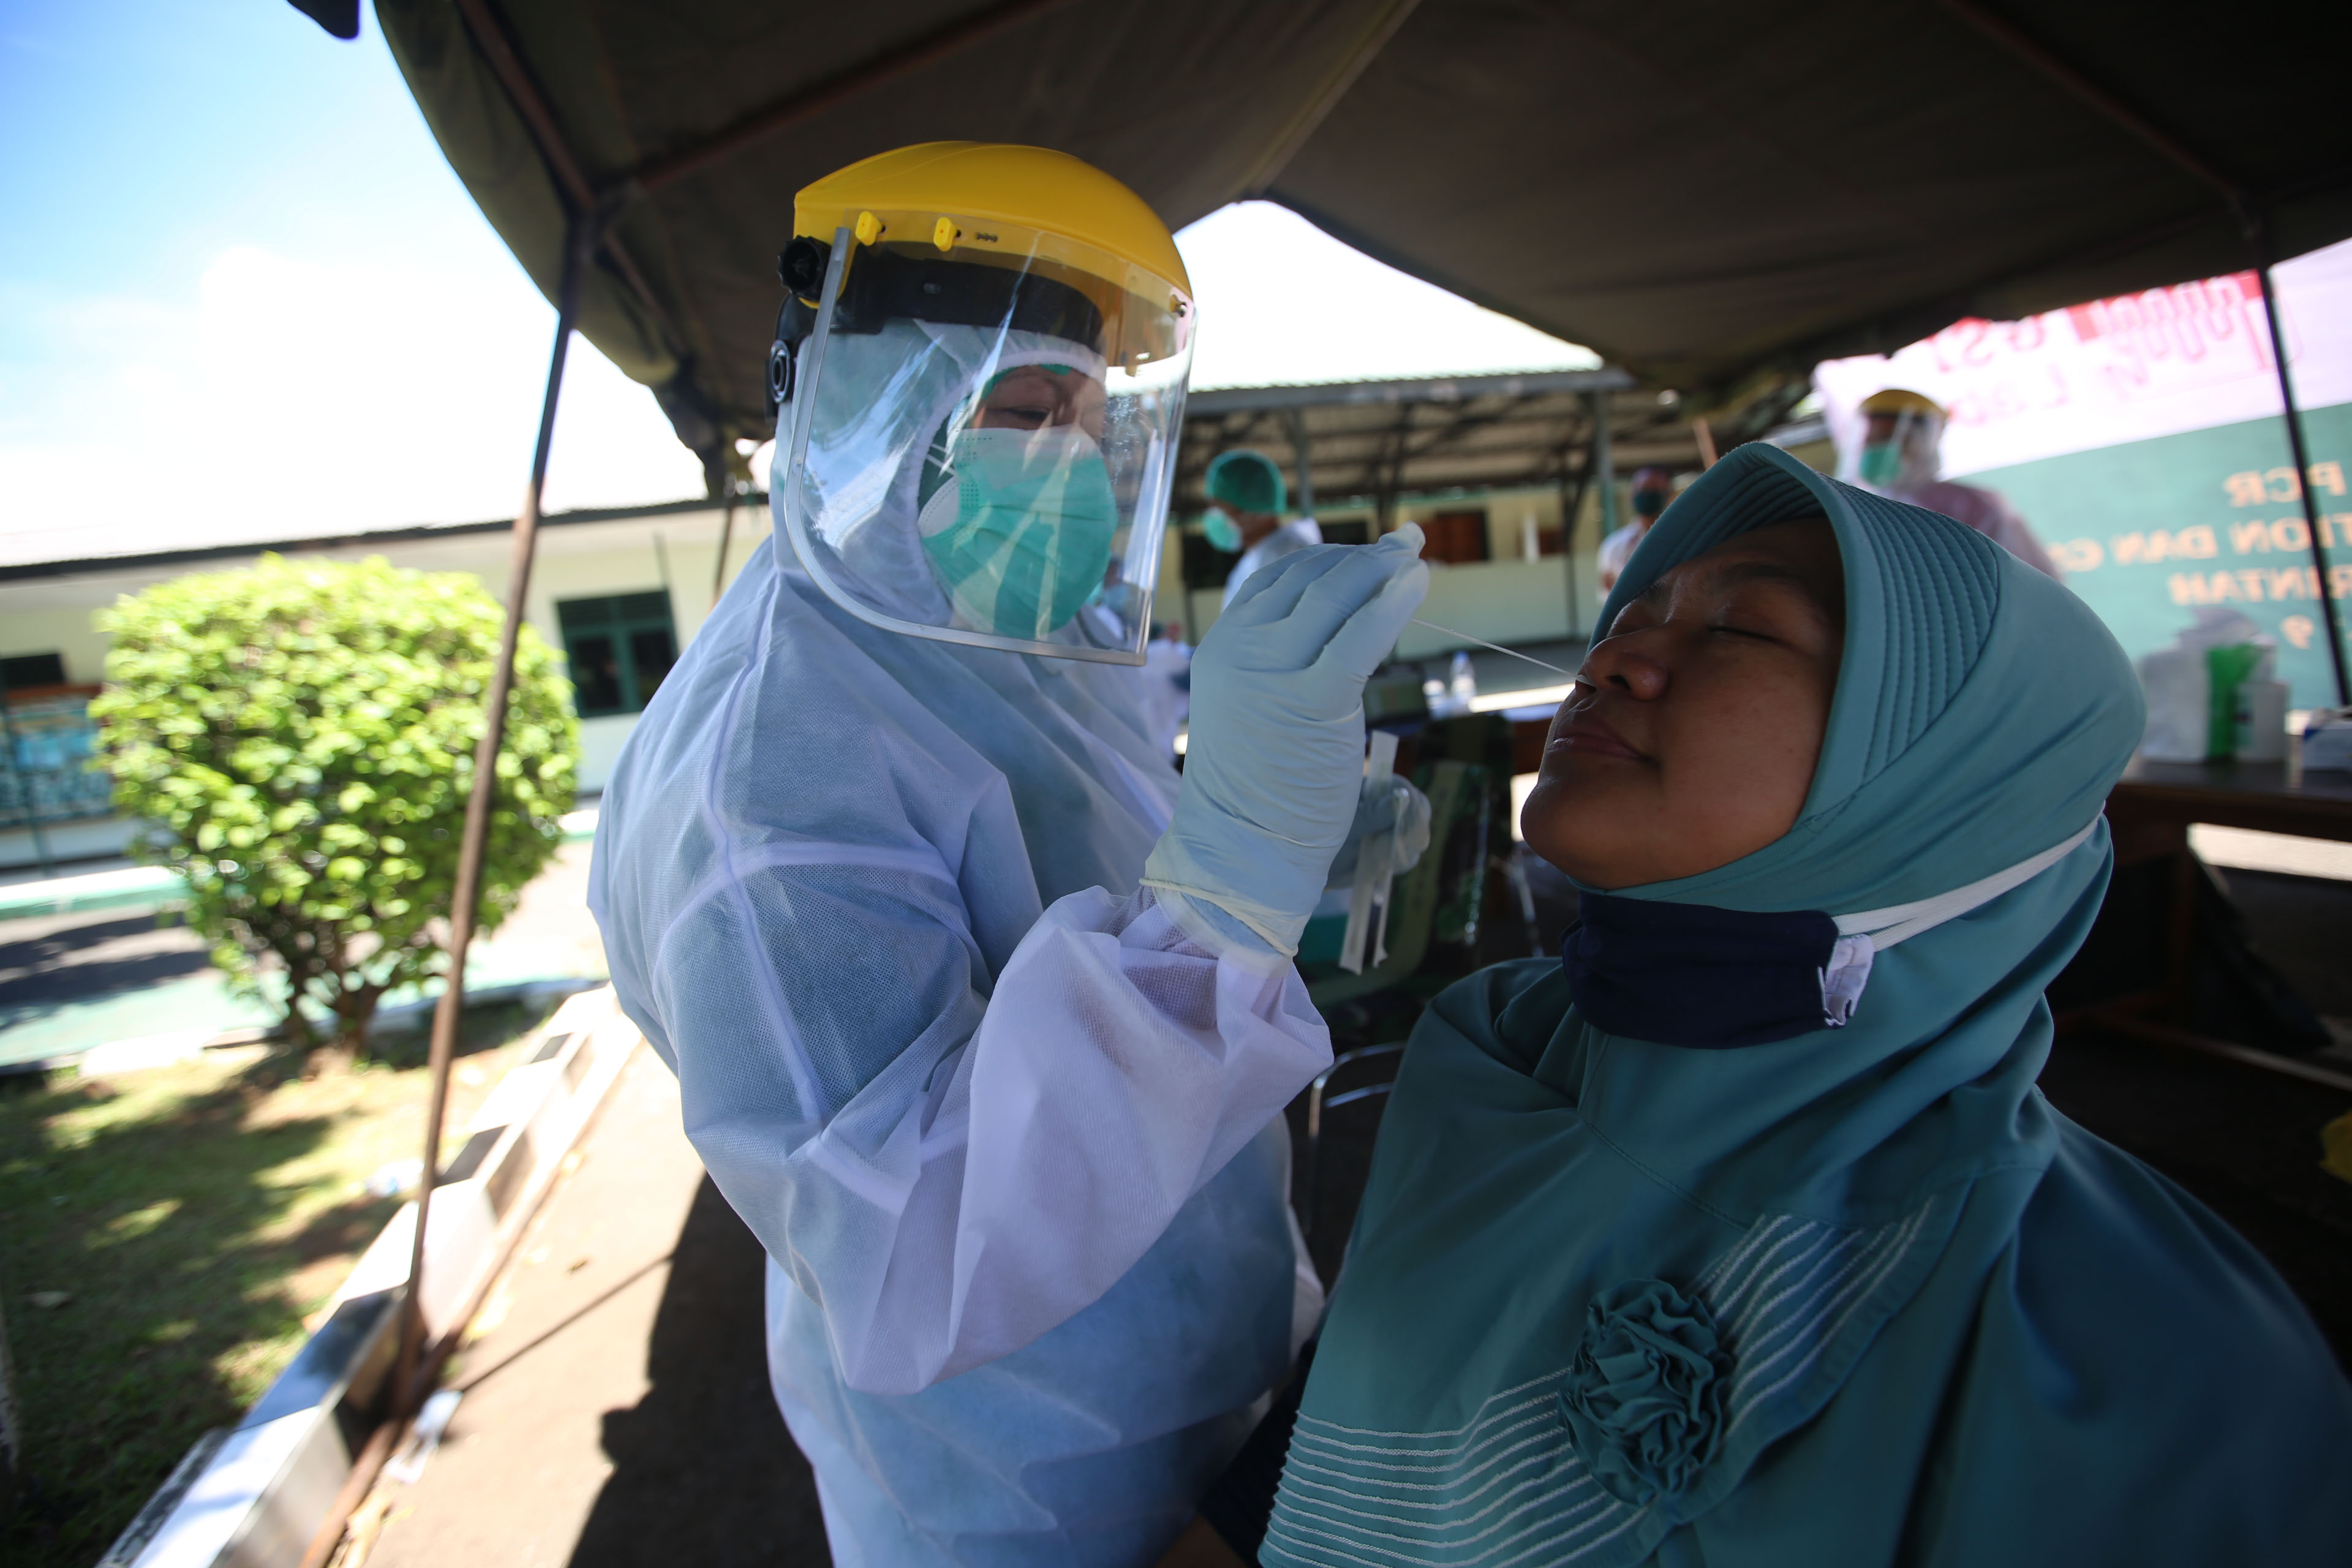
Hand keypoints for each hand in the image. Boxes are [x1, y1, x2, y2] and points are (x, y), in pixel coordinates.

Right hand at [1145, 527, 1428, 953]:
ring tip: (1415, 556)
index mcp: (1220, 647)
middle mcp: (1240, 649)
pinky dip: (1393, 601)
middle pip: (1308, 578)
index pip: (1277, 579)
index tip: (1368, 552)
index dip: (1327, 556)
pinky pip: (1359, 637)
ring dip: (1382, 567)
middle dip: (1363, 555)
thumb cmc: (1256, 789)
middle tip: (1404, 545)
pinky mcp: (1312, 701)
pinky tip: (1418, 582)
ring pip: (1334, 596)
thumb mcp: (1251, 707)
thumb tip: (1339, 625)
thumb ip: (1279, 662)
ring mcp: (1271, 673)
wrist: (1241, 849)